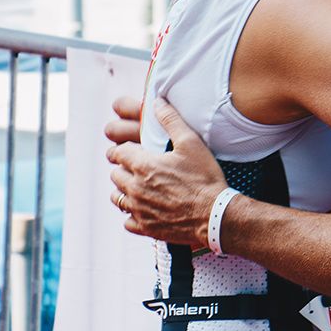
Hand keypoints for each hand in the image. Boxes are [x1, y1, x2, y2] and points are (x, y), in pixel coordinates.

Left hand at [107, 98, 225, 248]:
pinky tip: (145, 209)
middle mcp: (135, 188)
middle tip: (139, 169)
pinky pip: (127, 221)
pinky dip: (132, 215)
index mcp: (143, 166)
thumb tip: (158, 102)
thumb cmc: (205, 178)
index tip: (129, 151)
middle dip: (124, 170)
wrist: (215, 215)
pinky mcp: (146, 227)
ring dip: (124, 191)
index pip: (117, 154)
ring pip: (117, 198)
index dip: (122, 150)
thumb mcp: (192, 143)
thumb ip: (171, 120)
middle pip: (115, 175)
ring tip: (139, 188)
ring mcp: (139, 210)